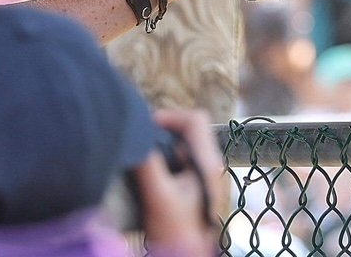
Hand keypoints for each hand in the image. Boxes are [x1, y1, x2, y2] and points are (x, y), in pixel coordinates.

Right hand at [134, 107, 227, 256]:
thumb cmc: (177, 233)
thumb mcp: (158, 196)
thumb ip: (148, 163)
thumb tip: (136, 137)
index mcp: (210, 163)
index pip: (195, 119)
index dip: (169, 117)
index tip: (145, 127)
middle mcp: (214, 166)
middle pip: (190, 132)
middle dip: (164, 133)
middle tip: (141, 143)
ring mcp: (209, 179)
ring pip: (186, 149)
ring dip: (164, 150)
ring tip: (143, 160)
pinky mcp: (200, 190)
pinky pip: (184, 165)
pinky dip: (167, 164)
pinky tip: (151, 178)